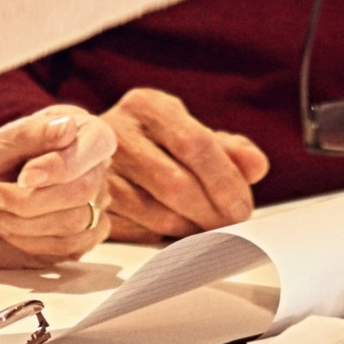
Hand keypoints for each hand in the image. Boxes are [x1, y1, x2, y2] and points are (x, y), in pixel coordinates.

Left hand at [0, 105, 120, 274]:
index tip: (24, 177)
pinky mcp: (81, 237)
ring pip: (78, 220)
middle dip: (30, 201)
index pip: (97, 142)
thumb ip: (28, 135)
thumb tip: (68, 125)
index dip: (63, 165)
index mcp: (74, 128)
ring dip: (24, 222)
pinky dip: (31, 242)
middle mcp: (88, 163)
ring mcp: (89, 202)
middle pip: (86, 188)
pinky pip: (73, 246)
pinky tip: (8, 230)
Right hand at [92, 87, 269, 241]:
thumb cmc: (153, 143)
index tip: (243, 207)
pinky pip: (134, 230)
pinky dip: (162, 237)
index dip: (225, 181)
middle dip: (211, 212)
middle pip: (175, 183)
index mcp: (147, 105)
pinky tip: (176, 232)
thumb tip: (256, 165)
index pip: (195, 144)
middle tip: (231, 226)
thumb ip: (229, 150)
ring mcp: (96, 169)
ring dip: (189, 229)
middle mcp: (115, 132)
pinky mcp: (87, 203)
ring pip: (154, 212)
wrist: (87, 152)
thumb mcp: (190, 134)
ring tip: (206, 229)